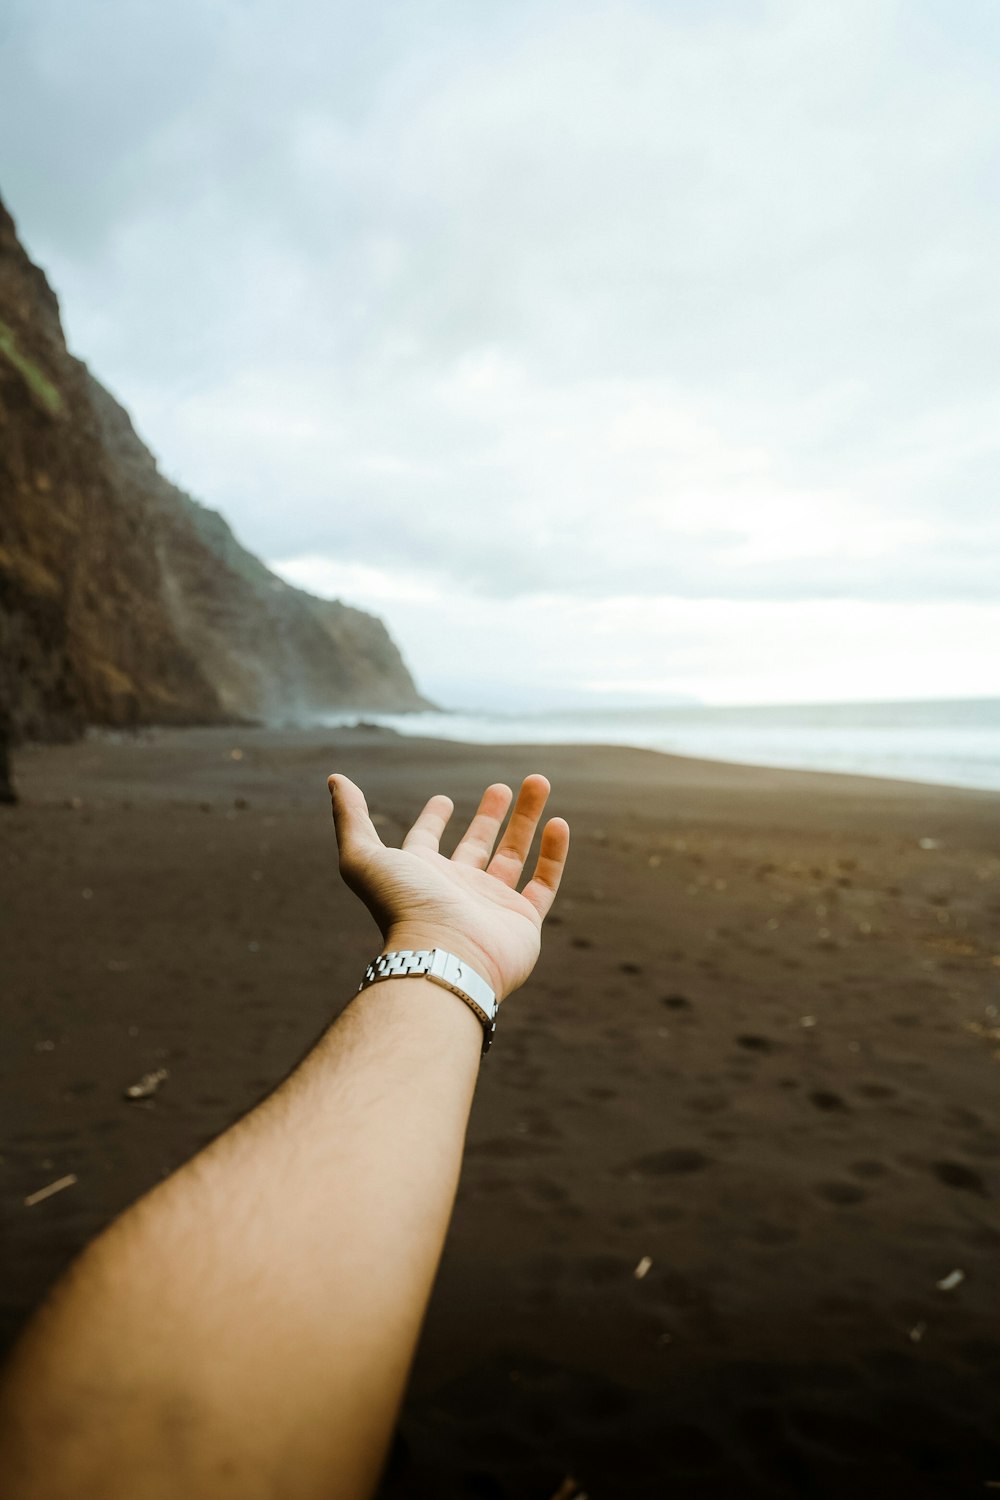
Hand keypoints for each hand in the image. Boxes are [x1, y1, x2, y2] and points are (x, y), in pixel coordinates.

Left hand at [329, 773, 569, 999]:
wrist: (445, 958)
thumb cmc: (403, 907)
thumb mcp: (363, 857)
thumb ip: (350, 818)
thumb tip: (335, 779)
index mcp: (421, 876)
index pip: (427, 842)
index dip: (432, 820)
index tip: (443, 800)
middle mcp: (456, 890)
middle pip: (477, 844)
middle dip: (490, 814)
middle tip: (502, 786)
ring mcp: (492, 906)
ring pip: (514, 855)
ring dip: (527, 819)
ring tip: (538, 781)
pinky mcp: (523, 922)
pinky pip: (544, 883)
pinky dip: (554, 854)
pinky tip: (559, 823)